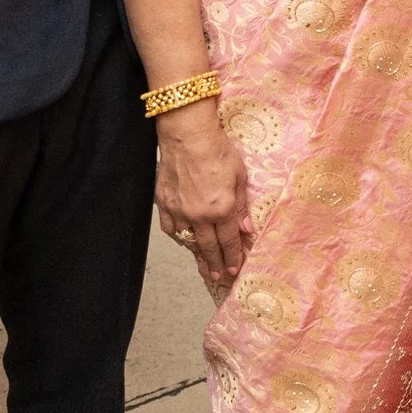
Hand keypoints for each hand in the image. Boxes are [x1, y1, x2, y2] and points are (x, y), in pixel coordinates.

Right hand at [156, 104, 252, 296]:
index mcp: (222, 209)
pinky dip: (179, 237)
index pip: (229, 241)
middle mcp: (200, 216)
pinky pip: (171, 229)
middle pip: (209, 248)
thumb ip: (241, 206)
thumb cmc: (217, 150)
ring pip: (189, 242)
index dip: (233, 257)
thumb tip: (246, 230)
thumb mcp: (240, 176)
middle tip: (218, 277)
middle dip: (215, 264)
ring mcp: (180, 211)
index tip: (234, 269)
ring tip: (203, 267)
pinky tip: (184, 241)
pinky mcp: (165, 204)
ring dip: (197, 256)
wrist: (187, 135)